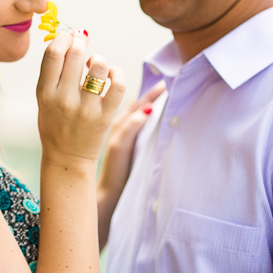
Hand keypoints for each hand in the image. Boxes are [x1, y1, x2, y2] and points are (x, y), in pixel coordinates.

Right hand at [36, 32, 126, 166]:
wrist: (67, 158)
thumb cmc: (55, 123)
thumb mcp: (44, 99)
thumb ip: (53, 72)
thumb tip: (69, 38)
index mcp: (45, 93)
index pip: (54, 54)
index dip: (64, 38)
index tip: (69, 37)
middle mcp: (64, 100)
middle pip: (76, 55)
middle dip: (81, 42)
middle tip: (83, 41)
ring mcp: (86, 109)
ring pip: (99, 67)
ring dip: (99, 58)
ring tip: (96, 63)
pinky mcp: (105, 117)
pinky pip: (118, 86)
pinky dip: (117, 74)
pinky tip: (111, 74)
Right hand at [97, 80, 165, 242]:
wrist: (106, 193)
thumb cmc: (118, 174)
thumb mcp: (129, 151)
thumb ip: (139, 132)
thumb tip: (155, 118)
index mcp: (120, 127)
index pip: (136, 106)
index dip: (149, 94)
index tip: (164, 81)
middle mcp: (117, 127)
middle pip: (136, 105)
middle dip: (151, 92)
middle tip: (166, 79)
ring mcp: (116, 135)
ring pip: (132, 112)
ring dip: (146, 100)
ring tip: (162, 88)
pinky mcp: (117, 146)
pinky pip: (128, 129)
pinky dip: (137, 120)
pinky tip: (148, 111)